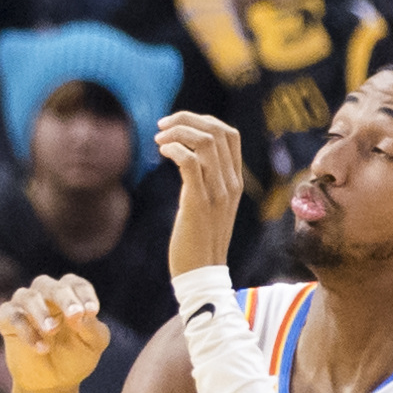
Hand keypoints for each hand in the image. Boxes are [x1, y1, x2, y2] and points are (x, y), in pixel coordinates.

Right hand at [0, 275, 113, 392]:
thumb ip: (92, 328)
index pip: (75, 284)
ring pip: (28, 297)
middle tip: (75, 314)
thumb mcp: (93, 344)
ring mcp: (24, 306)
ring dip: (41, 312)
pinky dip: (26, 331)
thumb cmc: (75, 356)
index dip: (84, 294)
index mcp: (70, 295)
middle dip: (64, 299)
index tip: (92, 311)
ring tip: (51, 330)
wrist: (52, 383)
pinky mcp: (7, 320)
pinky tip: (41, 348)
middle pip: (51, 286)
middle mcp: (45, 295)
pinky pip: (12, 317)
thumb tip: (82, 314)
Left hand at [155, 111, 243, 276]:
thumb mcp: (208, 204)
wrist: (202, 274)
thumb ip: (204, 180)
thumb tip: (185, 157)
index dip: (202, 120)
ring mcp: (217, 192)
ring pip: (206, 141)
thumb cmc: (198, 240)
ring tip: (158, 139)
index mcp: (235, 181)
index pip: (230, 134)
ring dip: (178, 131)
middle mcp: (231, 183)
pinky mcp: (198, 203)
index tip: (176, 125)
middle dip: (187, 118)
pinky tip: (160, 152)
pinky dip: (173, 148)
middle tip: (161, 126)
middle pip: (218, 131)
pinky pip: (190, 162)